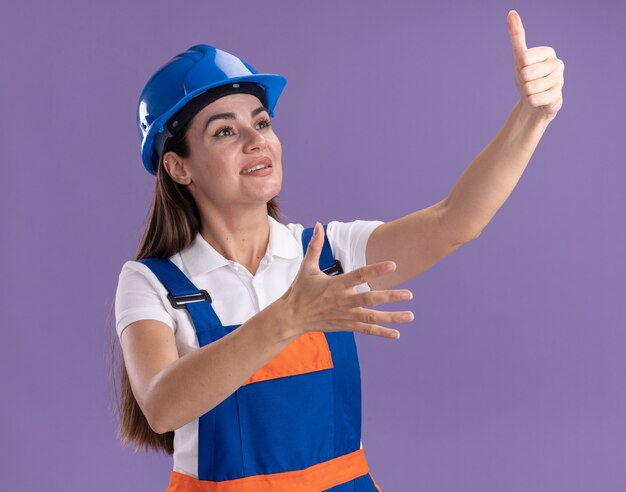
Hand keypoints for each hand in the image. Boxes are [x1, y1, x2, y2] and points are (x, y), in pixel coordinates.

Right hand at [279, 222, 413, 338]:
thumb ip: (315, 246)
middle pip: (370, 298)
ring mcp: (345, 315)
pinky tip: (397, 334)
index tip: (393, 264)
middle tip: (409, 294)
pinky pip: (366, 330)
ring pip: (372, 317)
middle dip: (390, 297)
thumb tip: (318, 224)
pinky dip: (381, 332)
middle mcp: (343, 300)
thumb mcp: (306, 267)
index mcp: (336, 284)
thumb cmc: (300, 290)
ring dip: (392, 317)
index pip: (359, 275)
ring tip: (410, 316)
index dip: (376, 270)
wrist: (292, 317)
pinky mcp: (346, 325)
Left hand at [508, 10, 564, 118]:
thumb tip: (511, 13)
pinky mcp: (557, 98)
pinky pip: (535, 100)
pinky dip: (531, 101)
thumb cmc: (527, 75)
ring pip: (530, 88)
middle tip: (528, 82)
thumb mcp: (520, 56)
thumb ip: (517, 35)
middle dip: (522, 80)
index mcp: (548, 52)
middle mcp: (558, 65)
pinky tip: (536, 100)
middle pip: (527, 73)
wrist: (533, 100)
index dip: (520, 66)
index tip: (525, 68)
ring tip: (532, 91)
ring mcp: (560, 82)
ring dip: (526, 92)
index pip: (525, 58)